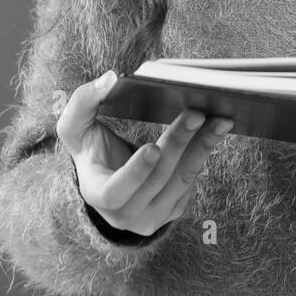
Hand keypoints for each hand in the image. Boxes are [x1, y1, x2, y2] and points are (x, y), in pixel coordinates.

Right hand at [57, 71, 233, 235]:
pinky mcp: (174, 210)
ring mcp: (152, 216)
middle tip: (197, 113)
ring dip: (202, 147)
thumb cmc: (90, 148)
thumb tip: (110, 79)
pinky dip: (204, 153)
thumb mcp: (75, 126)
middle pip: (157, 180)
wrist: (107, 176)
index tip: (152, 147)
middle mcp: (124, 215)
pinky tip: (215, 130)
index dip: (135, 173)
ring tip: (220, 119)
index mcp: (97, 195)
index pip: (115, 193)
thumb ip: (83, 101)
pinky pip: (192, 182)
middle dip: (178, 143)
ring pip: (182, 181)